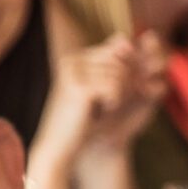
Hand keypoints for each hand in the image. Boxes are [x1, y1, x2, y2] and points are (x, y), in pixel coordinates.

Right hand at [41, 31, 168, 156]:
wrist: (59, 146)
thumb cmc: (81, 122)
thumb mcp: (99, 91)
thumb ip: (112, 69)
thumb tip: (128, 42)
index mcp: (74, 59)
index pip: (115, 55)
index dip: (123, 78)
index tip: (110, 97)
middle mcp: (72, 61)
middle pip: (120, 63)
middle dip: (123, 86)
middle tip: (106, 105)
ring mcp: (74, 73)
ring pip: (120, 74)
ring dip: (118, 96)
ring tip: (99, 109)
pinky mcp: (79, 87)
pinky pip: (115, 87)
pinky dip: (114, 102)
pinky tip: (99, 112)